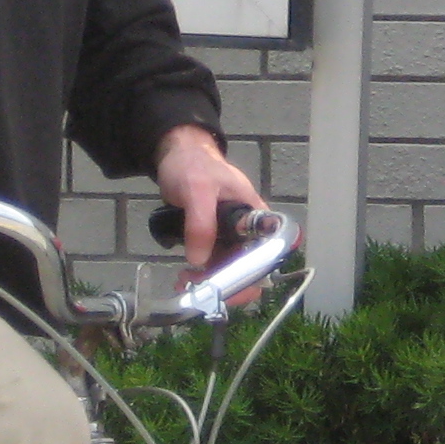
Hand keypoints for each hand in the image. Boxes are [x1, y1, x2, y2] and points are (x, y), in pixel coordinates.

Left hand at [154, 126, 266, 277]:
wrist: (176, 156)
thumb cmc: (194, 165)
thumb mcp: (198, 190)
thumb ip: (201, 223)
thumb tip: (200, 261)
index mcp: (258, 216)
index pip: (268, 253)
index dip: (255, 275)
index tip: (232, 287)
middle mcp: (250, 230)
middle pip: (249, 267)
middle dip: (227, 282)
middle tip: (200, 287)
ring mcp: (232, 236)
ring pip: (230, 269)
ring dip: (210, 280)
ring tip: (185, 281)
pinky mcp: (215, 240)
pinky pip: (214, 263)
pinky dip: (201, 273)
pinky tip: (185, 276)